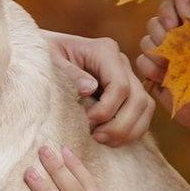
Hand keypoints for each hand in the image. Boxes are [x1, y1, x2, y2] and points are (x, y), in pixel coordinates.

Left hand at [44, 30, 156, 145]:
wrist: (44, 54)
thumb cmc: (44, 56)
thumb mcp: (50, 61)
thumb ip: (69, 73)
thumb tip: (90, 88)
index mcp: (104, 50)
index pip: (120, 85)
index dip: (106, 110)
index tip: (86, 121)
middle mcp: (121, 61)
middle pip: (138, 98)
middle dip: (120, 124)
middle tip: (96, 137)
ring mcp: (127, 75)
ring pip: (145, 107)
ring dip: (129, 129)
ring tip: (104, 140)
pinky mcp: (127, 90)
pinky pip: (142, 112)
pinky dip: (132, 129)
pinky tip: (111, 138)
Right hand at [133, 0, 189, 141]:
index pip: (170, 3)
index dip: (167, 11)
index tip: (173, 24)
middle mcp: (176, 36)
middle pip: (154, 22)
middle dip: (163, 36)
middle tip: (177, 53)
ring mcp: (163, 54)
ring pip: (145, 42)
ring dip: (158, 55)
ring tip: (173, 69)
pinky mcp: (153, 72)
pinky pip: (141, 61)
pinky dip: (151, 70)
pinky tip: (165, 79)